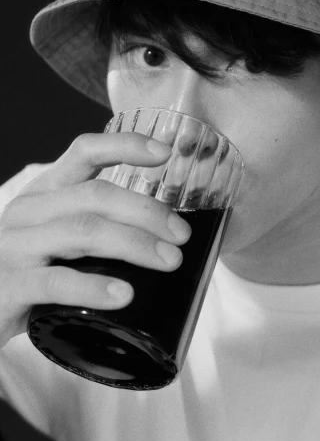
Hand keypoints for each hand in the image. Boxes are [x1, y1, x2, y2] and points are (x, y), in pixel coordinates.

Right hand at [0, 132, 190, 348]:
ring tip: (169, 261)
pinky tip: (125, 295)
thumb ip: (94, 227)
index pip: (84, 152)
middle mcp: (28, 212)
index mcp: (44, 193)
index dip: (125, 146)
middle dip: (147, 212)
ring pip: (83, 232)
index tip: (165, 153)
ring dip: (134, 244)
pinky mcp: (10, 286)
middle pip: (95, 196)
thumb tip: (163, 236)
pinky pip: (57, 282)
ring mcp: (15, 247)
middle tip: (181, 236)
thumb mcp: (55, 239)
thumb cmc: (28, 274)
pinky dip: (95, 287)